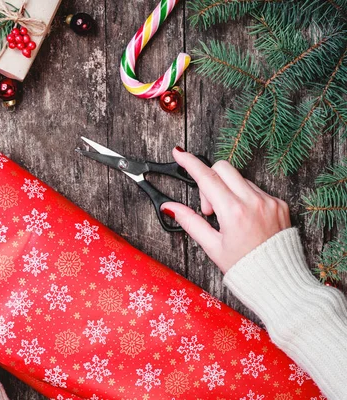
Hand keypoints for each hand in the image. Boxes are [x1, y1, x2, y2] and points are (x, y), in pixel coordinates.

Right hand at [161, 148, 290, 272]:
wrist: (279, 282)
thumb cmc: (245, 268)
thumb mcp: (212, 246)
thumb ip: (190, 222)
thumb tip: (170, 207)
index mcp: (234, 212)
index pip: (207, 178)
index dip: (189, 163)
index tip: (179, 153)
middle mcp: (254, 202)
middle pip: (223, 168)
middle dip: (210, 180)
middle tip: (209, 208)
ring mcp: (269, 201)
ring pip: (240, 179)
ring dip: (227, 191)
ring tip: (228, 219)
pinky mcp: (280, 204)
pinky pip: (256, 190)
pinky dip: (244, 198)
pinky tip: (244, 220)